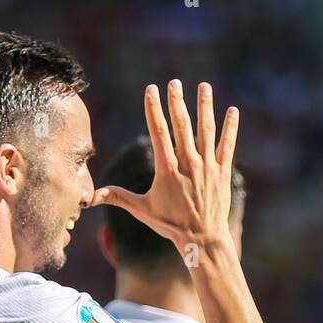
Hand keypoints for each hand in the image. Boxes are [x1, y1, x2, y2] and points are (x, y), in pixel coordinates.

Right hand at [92, 80, 237, 249]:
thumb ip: (118, 197)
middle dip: (177, 101)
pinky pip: (227, 145)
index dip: (154, 108)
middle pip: (182, 125)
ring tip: (204, 86)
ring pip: (206, 130)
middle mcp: (188, 163)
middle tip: (174, 82)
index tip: (151, 89)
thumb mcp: (142, 210)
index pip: (158, 131)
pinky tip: (232, 111)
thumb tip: (90, 197)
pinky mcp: (222, 172)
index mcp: (167, 168)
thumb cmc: (171, 225)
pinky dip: (230, 128)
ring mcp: (207, 166)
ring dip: (205, 106)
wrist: (203, 240)